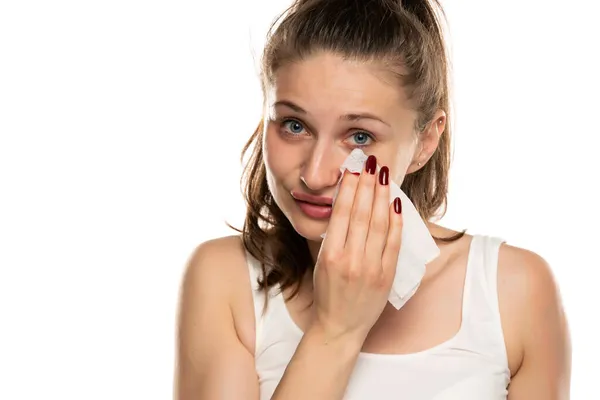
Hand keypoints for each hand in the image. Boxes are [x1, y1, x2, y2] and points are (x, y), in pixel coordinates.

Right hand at [311, 155, 402, 343]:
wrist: (340, 326)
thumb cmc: (327, 293)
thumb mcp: (322, 262)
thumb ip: (334, 236)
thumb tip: (347, 204)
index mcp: (331, 255)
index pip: (342, 213)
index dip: (349, 189)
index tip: (353, 170)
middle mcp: (351, 260)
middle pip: (361, 214)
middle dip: (367, 185)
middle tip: (370, 163)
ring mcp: (371, 268)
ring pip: (379, 224)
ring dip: (382, 196)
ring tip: (383, 175)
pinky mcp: (386, 276)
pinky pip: (393, 242)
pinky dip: (396, 221)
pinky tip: (395, 203)